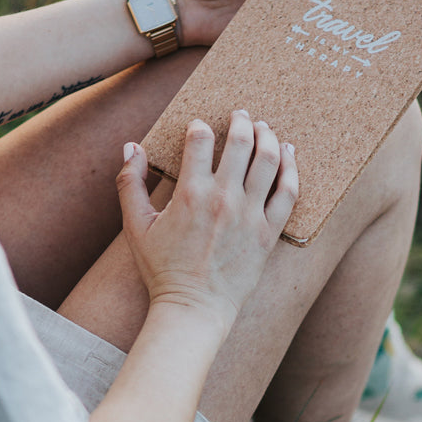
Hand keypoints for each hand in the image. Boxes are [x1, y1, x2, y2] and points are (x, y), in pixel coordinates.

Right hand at [116, 110, 298, 331]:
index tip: (200, 127)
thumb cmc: (162, 269)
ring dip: (268, 137)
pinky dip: (291, 168)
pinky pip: (288, 193)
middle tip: (240, 113)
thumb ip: (130, 183)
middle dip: (241, 121)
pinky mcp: (268, 232)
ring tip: (264, 127)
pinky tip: (289, 153)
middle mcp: (223, 199)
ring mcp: (249, 215)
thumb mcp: (136, 226)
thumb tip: (131, 146)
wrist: (193, 308)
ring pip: (268, 161)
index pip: (200, 141)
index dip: (200, 127)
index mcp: (190, 194)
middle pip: (241, 143)